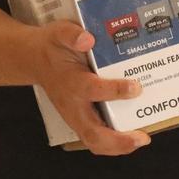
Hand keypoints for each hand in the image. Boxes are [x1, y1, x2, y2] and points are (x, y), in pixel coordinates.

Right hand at [32, 20, 149, 155]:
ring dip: (118, 147)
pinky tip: (132, 137)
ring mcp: (75, 117)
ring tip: (141, 140)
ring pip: (95, 142)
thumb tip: (88, 40)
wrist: (35, 60)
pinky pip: (96, 139)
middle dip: (119, 141)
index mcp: (71, 82)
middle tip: (142, 137)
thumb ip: (72, 34)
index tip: (136, 87)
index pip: (93, 90)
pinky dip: (114, 144)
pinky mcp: (79, 121)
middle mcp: (73, 105)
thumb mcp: (60, 32)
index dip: (115, 90)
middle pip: (93, 134)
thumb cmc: (53, 46)